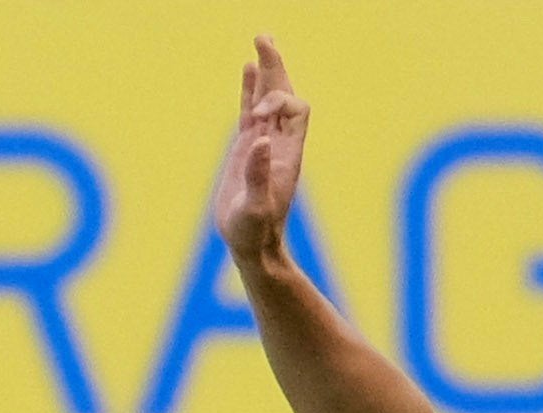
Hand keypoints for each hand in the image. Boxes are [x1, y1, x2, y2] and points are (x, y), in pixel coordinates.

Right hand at [210, 36, 309, 268]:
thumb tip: (261, 141)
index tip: (256, 120)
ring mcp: (263, 144)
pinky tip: (247, 68)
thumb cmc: (254, 233)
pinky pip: (250, 112)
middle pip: (285, 95)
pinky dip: (250, 90)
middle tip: (264, 37)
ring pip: (268, 99)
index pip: (295, 110)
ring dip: (266, 71)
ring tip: (260, 41)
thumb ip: (258, 177)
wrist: (251, 246)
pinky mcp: (247, 149)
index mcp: (288, 155)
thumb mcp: (255, 209)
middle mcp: (280, 144)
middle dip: (276, 67)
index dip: (278, 103)